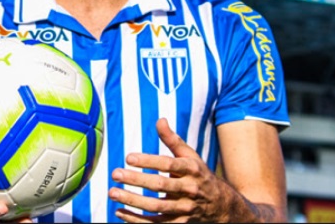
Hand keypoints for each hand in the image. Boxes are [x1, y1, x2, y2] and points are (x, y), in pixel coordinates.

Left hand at [108, 118, 231, 222]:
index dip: (148, 161)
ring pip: (156, 207)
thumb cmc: (199, 175)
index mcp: (191, 169)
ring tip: (113, 193)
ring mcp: (185, 209)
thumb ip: (173, 140)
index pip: (168, 164)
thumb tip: (160, 120)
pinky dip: (137, 221)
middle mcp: (189, 189)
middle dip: (136, 180)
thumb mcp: (190, 156)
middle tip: (115, 174)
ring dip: (133, 201)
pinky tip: (120, 212)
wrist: (222, 206)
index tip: (128, 157)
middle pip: (160, 186)